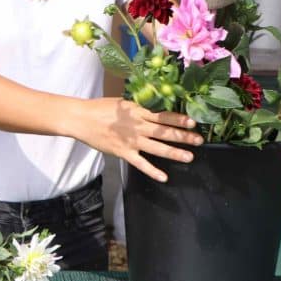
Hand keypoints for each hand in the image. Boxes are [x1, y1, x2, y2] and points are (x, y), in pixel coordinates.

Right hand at [74, 97, 202, 182]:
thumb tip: (153, 110)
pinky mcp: (123, 152)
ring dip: (174, 153)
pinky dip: (152, 171)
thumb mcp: (123, 103)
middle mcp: (138, 127)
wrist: (81, 119)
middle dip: (183, 137)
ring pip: (157, 148)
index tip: (193, 123)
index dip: (179, 119)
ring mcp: (131, 141)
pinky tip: (164, 177)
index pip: (163, 116)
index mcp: (138, 112)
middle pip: (165, 132)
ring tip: (189, 157)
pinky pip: (140, 164)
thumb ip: (139, 109)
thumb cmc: (100, 109)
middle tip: (199, 140)